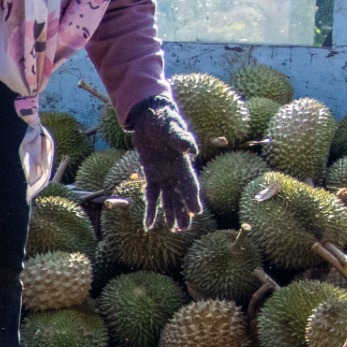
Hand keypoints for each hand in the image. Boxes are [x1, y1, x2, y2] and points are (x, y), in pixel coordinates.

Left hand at [123, 96, 203, 230]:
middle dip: (183, 212)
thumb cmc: (163, 119)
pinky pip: (152, 195)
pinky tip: (149, 225)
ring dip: (170, 214)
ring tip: (174, 231)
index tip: (196, 212)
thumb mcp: (171, 127)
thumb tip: (192, 149)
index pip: (189, 184)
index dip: (192, 198)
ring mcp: (164, 174)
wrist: (150, 115)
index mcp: (182, 163)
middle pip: (181, 196)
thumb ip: (180, 138)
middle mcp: (175, 172)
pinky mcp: (152, 175)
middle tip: (184, 229)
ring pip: (168, 199)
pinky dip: (151, 209)